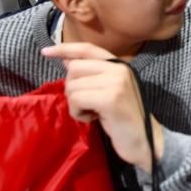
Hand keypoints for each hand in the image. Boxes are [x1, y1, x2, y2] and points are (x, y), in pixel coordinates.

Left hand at [42, 42, 162, 172]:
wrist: (144, 141)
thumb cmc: (123, 118)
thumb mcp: (107, 91)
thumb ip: (91, 75)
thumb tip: (66, 60)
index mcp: (119, 65)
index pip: (87, 49)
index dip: (65, 48)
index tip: (45, 51)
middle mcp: (119, 68)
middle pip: (74, 68)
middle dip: (71, 88)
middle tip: (85, 104)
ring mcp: (116, 82)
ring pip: (73, 86)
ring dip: (75, 105)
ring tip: (91, 113)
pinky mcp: (111, 98)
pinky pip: (77, 99)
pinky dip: (78, 113)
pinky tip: (92, 119)